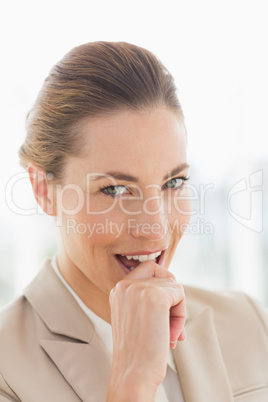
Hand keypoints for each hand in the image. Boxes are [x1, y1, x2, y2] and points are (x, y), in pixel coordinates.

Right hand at [107, 261, 185, 400]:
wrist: (133, 374)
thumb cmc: (138, 351)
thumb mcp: (134, 316)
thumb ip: (146, 297)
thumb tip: (175, 286)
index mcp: (118, 289)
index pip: (149, 268)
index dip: (164, 286)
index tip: (165, 309)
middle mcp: (125, 285)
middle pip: (164, 276)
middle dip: (172, 301)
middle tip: (169, 326)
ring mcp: (139, 288)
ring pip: (174, 286)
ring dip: (177, 312)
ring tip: (169, 335)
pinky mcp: (155, 295)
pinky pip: (180, 294)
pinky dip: (181, 315)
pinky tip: (171, 334)